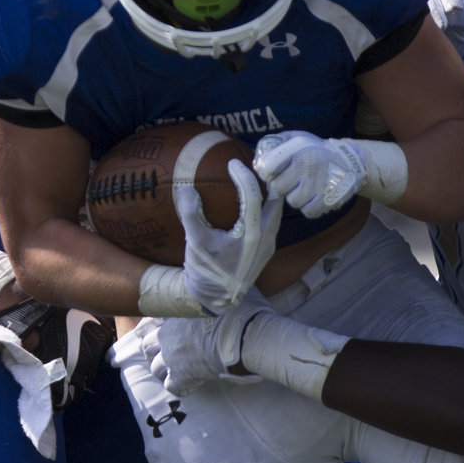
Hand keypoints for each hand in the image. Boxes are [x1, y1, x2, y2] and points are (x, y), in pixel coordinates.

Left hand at [148, 299, 272, 392]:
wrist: (245, 336)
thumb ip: (216, 287)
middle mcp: (168, 334)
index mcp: (176, 312)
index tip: (151, 331)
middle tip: (167, 352)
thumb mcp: (227, 289)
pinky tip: (189, 383)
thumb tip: (222, 278)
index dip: (150, 328)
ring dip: (163, 368)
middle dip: (154, 349)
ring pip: (155, 367)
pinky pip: (171, 386)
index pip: (150, 320)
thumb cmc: (241, 309)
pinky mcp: (182, 375)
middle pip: (148, 344)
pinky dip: (178, 385)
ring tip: (175, 369)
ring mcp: (172, 356)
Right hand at [176, 161, 280, 313]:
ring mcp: (269, 245)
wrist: (216, 299)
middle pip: (275, 200)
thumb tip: (187, 188)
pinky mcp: (266, 250)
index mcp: (251, 234)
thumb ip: (191, 213)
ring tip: (256, 180)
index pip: (253, 194)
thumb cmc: (206, 270)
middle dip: (267, 180)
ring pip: (276, 211)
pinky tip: (253, 203)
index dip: (243, 174)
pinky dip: (265, 207)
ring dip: (268, 194)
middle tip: (254, 166)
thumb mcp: (195, 241)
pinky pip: (271, 221)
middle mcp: (266, 238)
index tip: (232, 163)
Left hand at [253, 131, 371, 218]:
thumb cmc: (316, 150)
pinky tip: (314, 196)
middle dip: (282, 186)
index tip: (273, 172)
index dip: (266, 172)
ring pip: (292, 202)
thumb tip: (256, 158)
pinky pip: (307, 211)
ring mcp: (318, 185)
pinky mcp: (328, 200)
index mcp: (298, 150)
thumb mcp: (297, 137)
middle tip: (292, 180)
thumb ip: (275, 143)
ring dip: (297, 197)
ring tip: (306, 187)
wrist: (350, 161)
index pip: (266, 167)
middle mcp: (307, 166)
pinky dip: (309, 207)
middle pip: (278, 188)